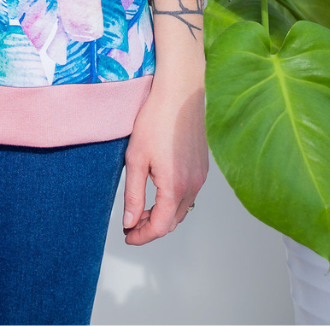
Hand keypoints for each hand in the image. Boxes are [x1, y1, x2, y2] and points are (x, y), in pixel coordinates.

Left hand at [122, 76, 208, 244]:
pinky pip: (189, 194)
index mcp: (175, 188)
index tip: (127, 236)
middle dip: (151, 227)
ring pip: (182, 209)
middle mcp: (193, 186)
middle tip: (130, 224)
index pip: (159, 227)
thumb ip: (133, 194)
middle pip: (173, 222)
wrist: (180, 94)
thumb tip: (129, 220)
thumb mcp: (136, 158)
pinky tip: (158, 191)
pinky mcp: (202, 167)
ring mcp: (200, 177)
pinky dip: (173, 201)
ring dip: (163, 215)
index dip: (141, 236)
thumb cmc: (156, 120)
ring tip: (141, 209)